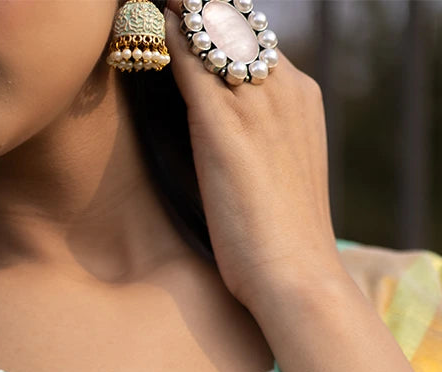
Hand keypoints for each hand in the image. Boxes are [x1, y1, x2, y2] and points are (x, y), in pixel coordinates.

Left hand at [162, 1, 345, 308]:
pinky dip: (166, 37)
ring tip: (140, 13)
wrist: (296, 276)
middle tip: (157, 10)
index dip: (217, 28)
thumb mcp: (278, 180)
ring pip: (211, 29)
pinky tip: (143, 27)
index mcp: (301, 97)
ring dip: (178, 17)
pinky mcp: (222, 124)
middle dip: (197, 12)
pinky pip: (188, 57)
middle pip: (233, 23)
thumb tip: (229, 150)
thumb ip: (258, 148)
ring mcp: (254, 101)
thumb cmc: (282, 246)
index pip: (253, 40)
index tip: (186, 22)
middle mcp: (282, 86)